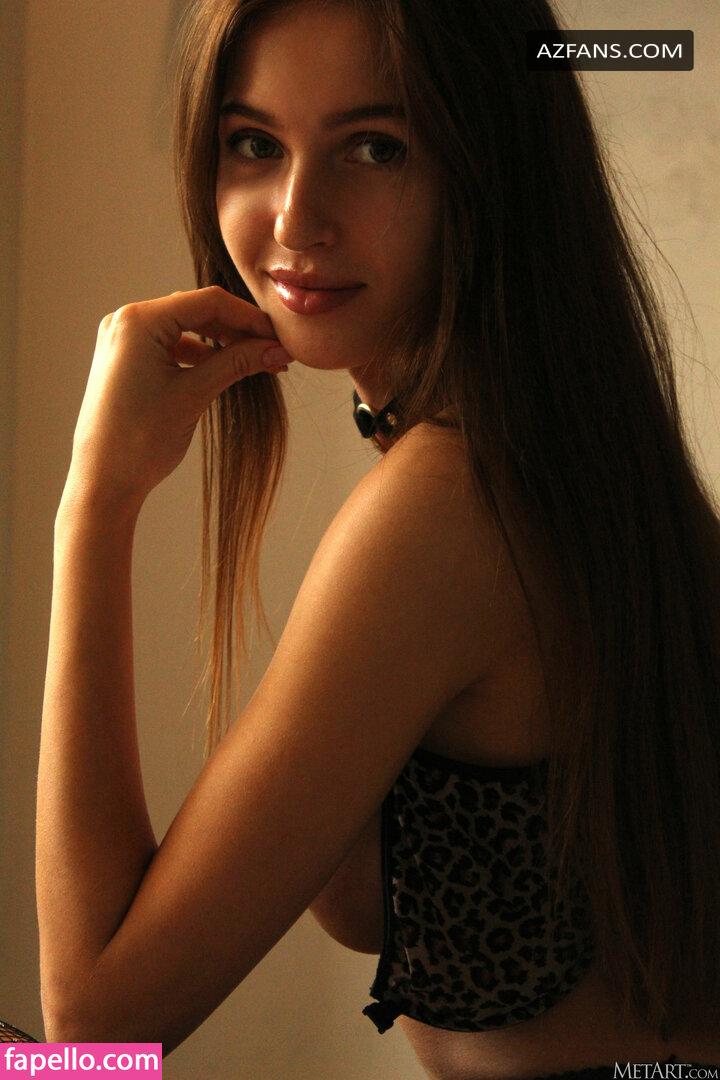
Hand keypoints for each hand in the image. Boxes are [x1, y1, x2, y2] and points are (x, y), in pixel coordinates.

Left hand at [65, 286, 293, 509]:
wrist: (103, 480)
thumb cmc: (139, 440)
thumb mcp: (194, 395)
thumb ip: (236, 364)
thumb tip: (277, 350)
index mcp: (138, 322)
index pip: (208, 302)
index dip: (250, 318)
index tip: (279, 337)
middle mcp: (126, 322)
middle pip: (196, 311)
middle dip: (237, 330)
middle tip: (274, 352)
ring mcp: (124, 340)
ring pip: (185, 328)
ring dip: (221, 343)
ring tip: (256, 363)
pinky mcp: (126, 359)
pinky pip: (171, 345)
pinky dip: (199, 355)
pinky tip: (225, 370)